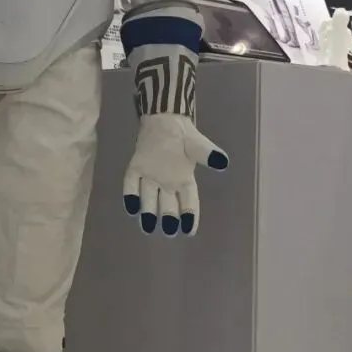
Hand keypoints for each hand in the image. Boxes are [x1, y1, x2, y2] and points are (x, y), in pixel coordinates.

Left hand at [123, 113, 226, 236]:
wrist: (163, 121)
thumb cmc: (183, 136)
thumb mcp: (198, 145)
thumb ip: (207, 154)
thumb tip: (222, 161)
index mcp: (185, 180)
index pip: (189, 201)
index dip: (190, 216)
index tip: (189, 231)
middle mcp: (167, 183)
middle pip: (168, 204)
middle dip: (168, 218)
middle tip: (168, 231)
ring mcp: (150, 177)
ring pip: (149, 198)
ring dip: (148, 211)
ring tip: (147, 227)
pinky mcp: (136, 168)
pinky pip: (132, 184)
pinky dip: (130, 195)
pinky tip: (130, 207)